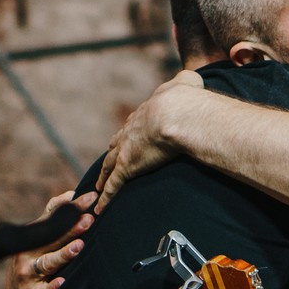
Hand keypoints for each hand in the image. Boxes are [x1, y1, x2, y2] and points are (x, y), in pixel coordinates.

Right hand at [3, 189, 95, 288]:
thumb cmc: (33, 262)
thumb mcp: (39, 241)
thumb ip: (53, 218)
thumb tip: (72, 193)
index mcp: (33, 237)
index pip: (52, 216)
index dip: (71, 206)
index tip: (92, 196)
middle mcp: (28, 252)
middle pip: (52, 238)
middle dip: (71, 228)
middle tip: (88, 219)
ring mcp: (27, 273)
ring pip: (48, 262)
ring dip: (64, 254)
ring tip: (79, 246)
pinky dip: (52, 287)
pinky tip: (62, 282)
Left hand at [95, 70, 204, 211]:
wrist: (177, 113)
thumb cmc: (185, 99)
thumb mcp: (187, 83)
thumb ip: (187, 82)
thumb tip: (191, 80)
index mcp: (145, 114)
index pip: (133, 127)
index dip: (130, 135)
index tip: (128, 140)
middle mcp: (130, 131)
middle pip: (116, 145)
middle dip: (112, 155)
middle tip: (107, 164)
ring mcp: (126, 150)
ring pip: (109, 167)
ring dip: (103, 178)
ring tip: (97, 188)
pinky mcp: (127, 167)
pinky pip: (113, 186)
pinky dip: (106, 198)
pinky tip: (100, 208)